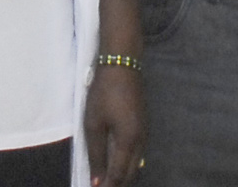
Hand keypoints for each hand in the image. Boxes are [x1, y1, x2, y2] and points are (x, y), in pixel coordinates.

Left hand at [84, 61, 143, 186]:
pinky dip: (126, 163)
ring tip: (105, 178)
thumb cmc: (104, 93)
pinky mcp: (143, 125)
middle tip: (99, 186)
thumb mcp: (94, 124)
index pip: (119, 176)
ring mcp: (144, 132)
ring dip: (122, 175)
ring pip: (135, 164)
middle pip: (130, 174)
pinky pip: (137, 153)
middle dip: (116, 183)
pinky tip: (114, 162)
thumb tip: (97, 182)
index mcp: (129, 142)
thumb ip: (96, 155)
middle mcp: (141, 141)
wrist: (122, 63)